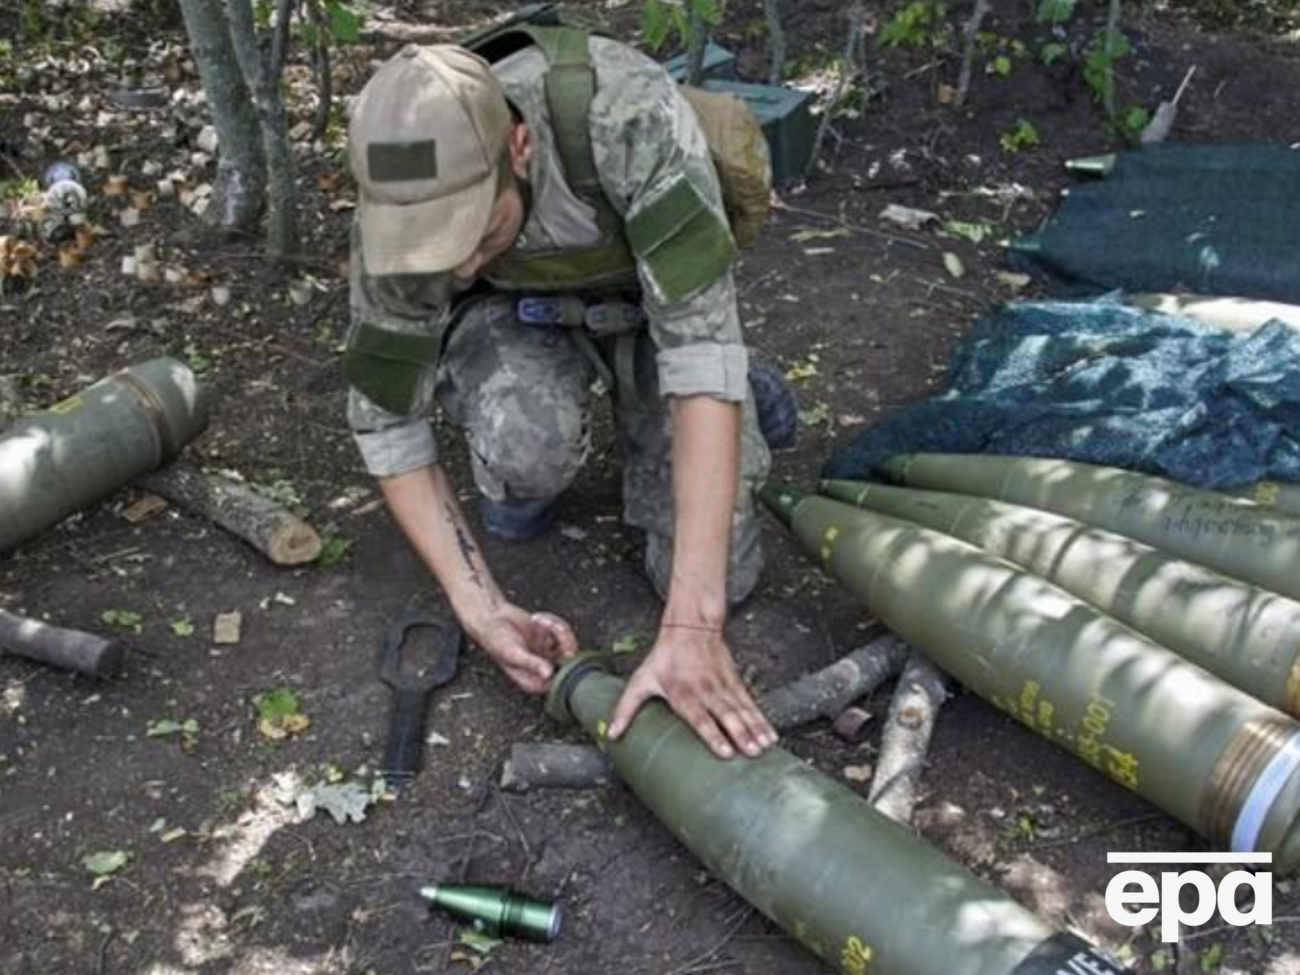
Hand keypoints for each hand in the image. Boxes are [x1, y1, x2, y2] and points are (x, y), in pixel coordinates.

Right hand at [467, 604, 577, 693]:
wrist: (492, 617)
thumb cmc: (496, 640)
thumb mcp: (513, 653)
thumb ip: (531, 664)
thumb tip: (548, 674)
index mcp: (533, 681)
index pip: (560, 681)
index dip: (565, 665)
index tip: (562, 649)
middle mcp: (543, 670)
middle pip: (570, 661)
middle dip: (563, 639)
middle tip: (553, 626)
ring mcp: (548, 654)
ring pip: (569, 643)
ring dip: (556, 627)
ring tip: (538, 619)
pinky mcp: (550, 639)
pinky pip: (563, 631)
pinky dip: (552, 621)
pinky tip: (537, 618)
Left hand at [607, 625, 776, 759]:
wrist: (690, 628)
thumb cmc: (664, 659)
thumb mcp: (641, 681)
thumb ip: (625, 709)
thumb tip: (610, 736)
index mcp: (683, 694)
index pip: (700, 718)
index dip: (713, 735)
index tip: (727, 752)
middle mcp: (706, 692)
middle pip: (726, 716)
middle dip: (741, 734)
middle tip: (753, 752)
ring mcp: (723, 687)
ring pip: (742, 710)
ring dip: (755, 729)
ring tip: (765, 746)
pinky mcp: (734, 683)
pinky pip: (750, 704)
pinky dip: (762, 719)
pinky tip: (771, 734)